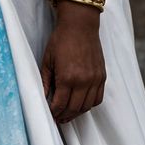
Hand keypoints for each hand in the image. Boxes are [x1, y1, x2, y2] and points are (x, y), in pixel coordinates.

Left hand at [40, 0, 105, 123]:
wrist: (80, 25)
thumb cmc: (60, 41)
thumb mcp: (47, 61)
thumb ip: (45, 82)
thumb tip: (42, 98)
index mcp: (67, 77)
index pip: (60, 104)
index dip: (54, 113)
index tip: (50, 115)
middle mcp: (83, 80)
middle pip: (74, 108)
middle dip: (64, 116)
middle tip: (58, 119)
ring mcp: (95, 79)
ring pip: (87, 106)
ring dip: (77, 113)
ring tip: (68, 114)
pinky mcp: (102, 76)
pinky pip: (98, 98)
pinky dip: (89, 105)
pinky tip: (81, 104)